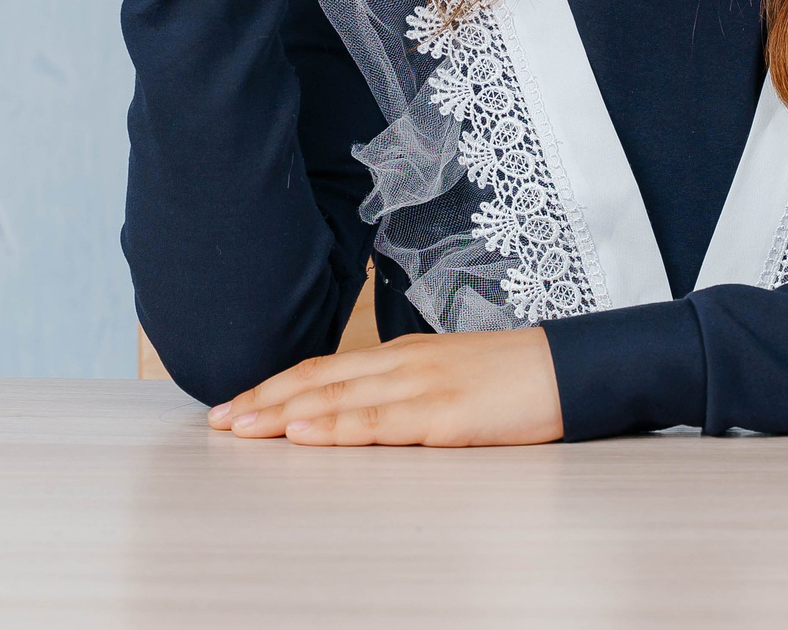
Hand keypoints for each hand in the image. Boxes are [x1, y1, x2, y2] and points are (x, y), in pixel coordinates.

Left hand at [206, 328, 563, 446]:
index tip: (236, 403)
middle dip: (263, 401)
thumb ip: (404, 391)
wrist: (570, 370)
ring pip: (337, 399)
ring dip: (283, 415)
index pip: (324, 368)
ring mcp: (423, 387)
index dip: (276, 386)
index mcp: (404, 356)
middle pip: (318, 380)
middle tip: (217, 420)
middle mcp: (404, 364)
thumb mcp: (449, 377)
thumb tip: (358, 411)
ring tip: (241, 429)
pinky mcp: (445, 415)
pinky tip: (304, 432)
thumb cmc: (514, 381)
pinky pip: (379, 422)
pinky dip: (335, 427)